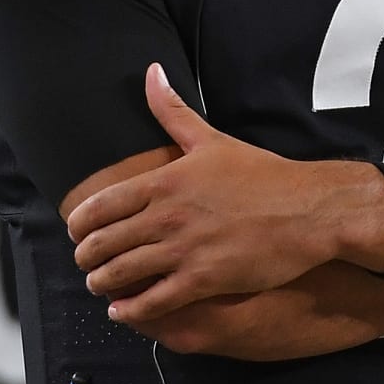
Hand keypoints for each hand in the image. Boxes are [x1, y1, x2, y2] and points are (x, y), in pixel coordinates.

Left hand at [66, 65, 383, 324]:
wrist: (307, 210)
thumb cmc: (263, 175)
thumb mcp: (212, 139)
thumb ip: (172, 111)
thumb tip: (151, 72)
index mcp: (165, 181)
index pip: (100, 206)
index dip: (79, 224)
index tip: (76, 231)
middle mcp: (167, 216)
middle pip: (103, 243)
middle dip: (86, 257)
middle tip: (85, 262)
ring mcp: (184, 250)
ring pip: (121, 274)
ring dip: (102, 283)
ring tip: (100, 285)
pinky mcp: (203, 280)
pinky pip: (153, 302)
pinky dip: (130, 310)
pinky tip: (122, 311)